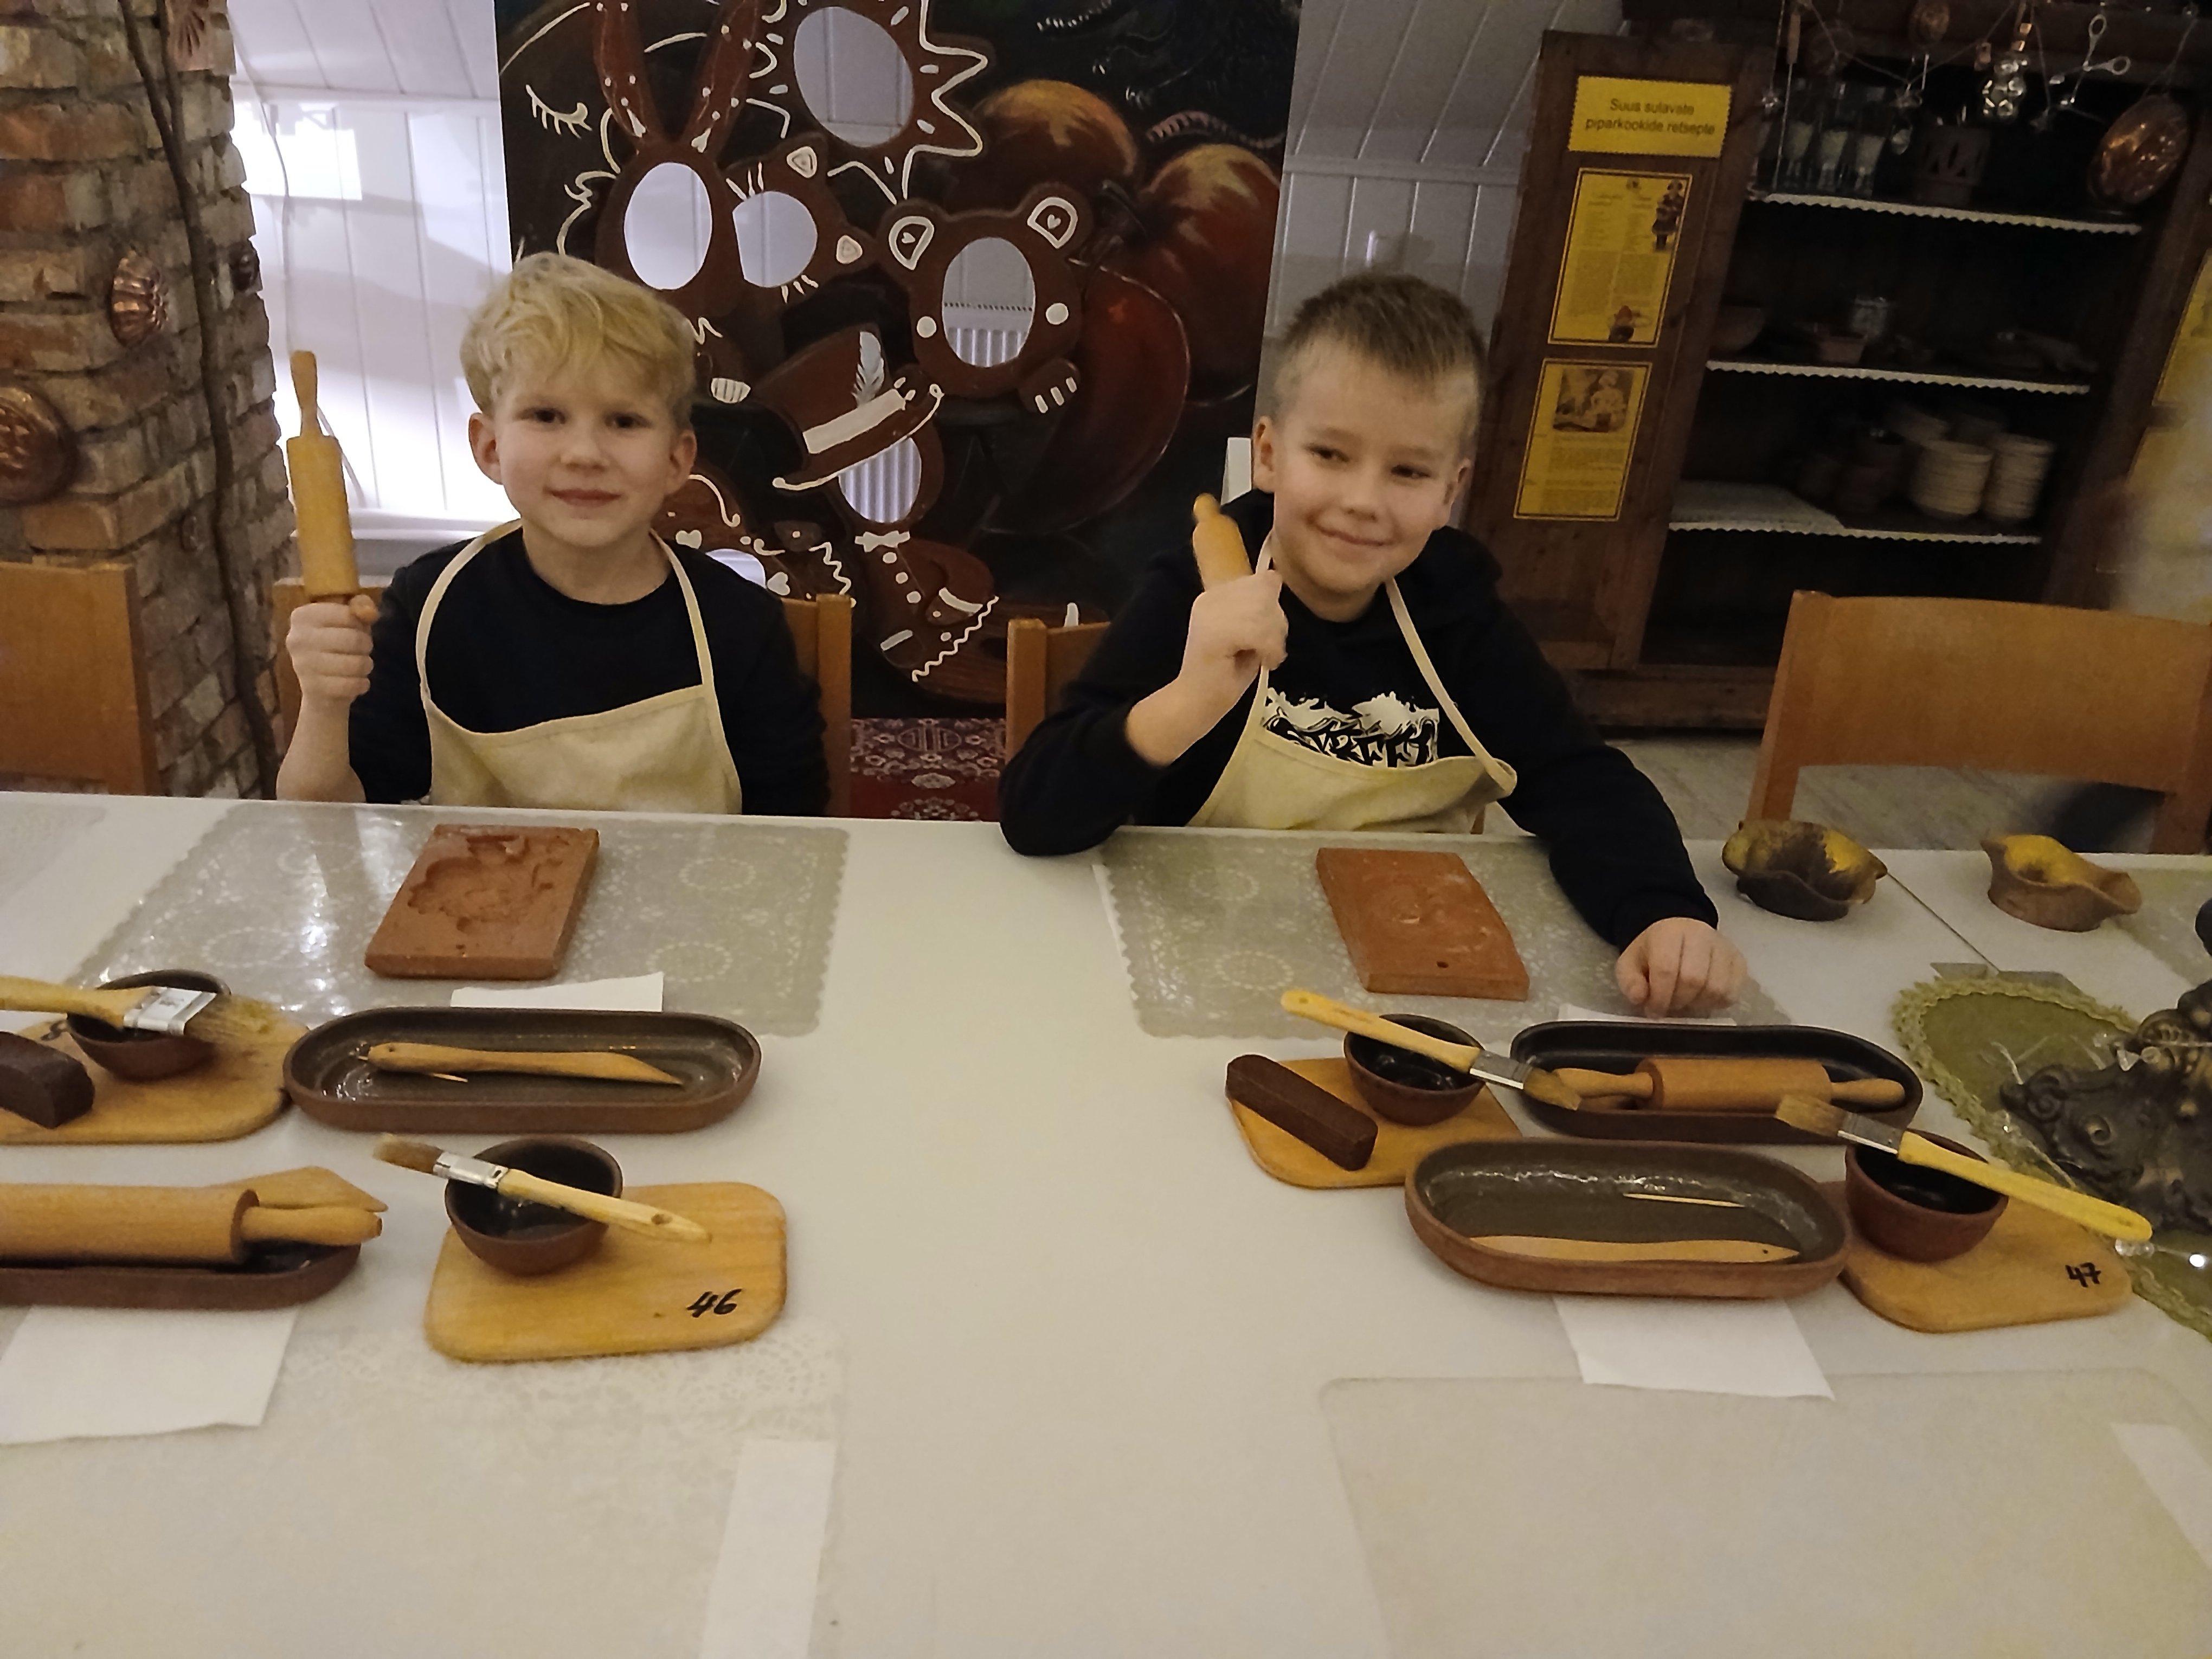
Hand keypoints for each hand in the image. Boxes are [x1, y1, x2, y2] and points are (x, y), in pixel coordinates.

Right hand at [287, 593, 378, 706]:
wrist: (319, 688)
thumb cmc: (336, 645)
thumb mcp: (348, 619)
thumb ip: (360, 605)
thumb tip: (369, 612)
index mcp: (302, 616)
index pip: (347, 614)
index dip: (360, 624)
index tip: (354, 630)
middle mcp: (297, 638)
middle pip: (354, 639)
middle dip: (366, 646)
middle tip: (359, 650)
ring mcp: (303, 665)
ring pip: (357, 663)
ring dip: (365, 665)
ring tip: (356, 665)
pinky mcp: (314, 689)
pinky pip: (353, 684)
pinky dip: (361, 684)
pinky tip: (354, 681)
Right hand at [1124, 571, 1287, 766]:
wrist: (1198, 704)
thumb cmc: (1227, 674)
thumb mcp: (1251, 632)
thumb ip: (1261, 607)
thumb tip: (1276, 578)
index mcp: (1216, 594)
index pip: (1263, 581)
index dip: (1274, 608)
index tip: (1269, 637)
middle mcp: (1209, 598)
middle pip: (1265, 591)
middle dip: (1278, 623)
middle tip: (1270, 650)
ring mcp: (1208, 614)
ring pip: (1264, 609)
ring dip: (1275, 638)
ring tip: (1267, 658)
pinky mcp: (1213, 633)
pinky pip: (1257, 630)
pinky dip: (1269, 648)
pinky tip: (1266, 663)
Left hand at [1616, 918, 1744, 1016]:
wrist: (1678, 934)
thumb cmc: (1653, 951)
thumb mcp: (1630, 962)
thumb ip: (1630, 980)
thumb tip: (1640, 998)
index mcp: (1669, 933)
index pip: (1667, 969)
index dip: (1659, 997)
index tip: (1653, 1010)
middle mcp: (1701, 936)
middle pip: (1694, 979)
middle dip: (1678, 1001)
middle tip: (1669, 1006)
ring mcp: (1724, 948)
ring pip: (1716, 988)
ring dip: (1698, 1004)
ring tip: (1686, 1002)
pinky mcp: (1739, 961)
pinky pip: (1732, 992)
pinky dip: (1716, 1003)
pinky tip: (1702, 999)